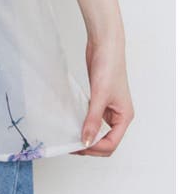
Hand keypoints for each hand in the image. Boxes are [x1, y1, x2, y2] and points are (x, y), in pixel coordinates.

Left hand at [71, 36, 133, 156]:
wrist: (104, 45)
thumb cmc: (109, 67)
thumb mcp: (100, 95)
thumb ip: (93, 120)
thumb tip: (87, 141)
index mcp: (124, 117)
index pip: (111, 143)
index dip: (95, 148)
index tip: (79, 147)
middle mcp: (118, 115)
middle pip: (105, 140)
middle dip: (90, 145)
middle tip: (71, 145)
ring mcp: (108, 107)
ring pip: (98, 129)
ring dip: (85, 134)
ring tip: (70, 136)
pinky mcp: (99, 99)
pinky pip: (91, 117)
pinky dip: (83, 121)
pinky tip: (71, 121)